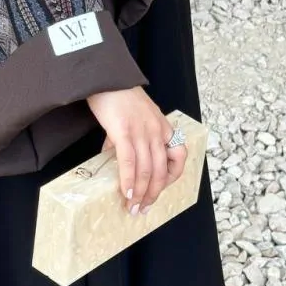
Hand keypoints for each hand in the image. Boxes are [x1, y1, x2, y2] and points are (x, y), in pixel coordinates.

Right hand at [86, 88, 186, 214]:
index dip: (172, 177)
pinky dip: (128, 180)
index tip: (159, 190)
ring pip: (147, 170)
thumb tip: (112, 156)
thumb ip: (129, 136)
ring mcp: (142, 131)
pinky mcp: (124, 131)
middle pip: (162, 170)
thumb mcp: (134, 116)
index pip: (180, 155)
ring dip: (140, 193)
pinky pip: (129, 162)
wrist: (106, 76)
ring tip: (132, 208)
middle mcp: (156, 131)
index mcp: (162, 126)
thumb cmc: (117, 93)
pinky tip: (126, 192)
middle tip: (143, 209)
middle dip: (153, 194)